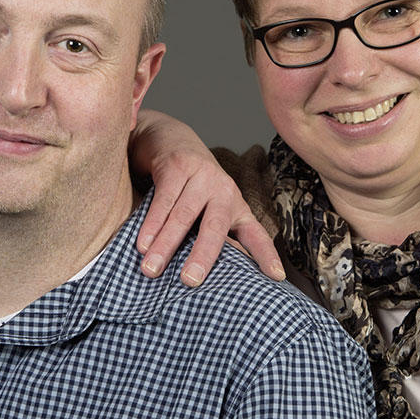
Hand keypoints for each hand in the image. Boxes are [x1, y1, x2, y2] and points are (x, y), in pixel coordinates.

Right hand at [131, 111, 284, 285]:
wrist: (170, 138)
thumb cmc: (190, 187)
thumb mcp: (206, 211)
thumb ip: (211, 237)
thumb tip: (212, 280)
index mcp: (236, 207)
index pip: (255, 235)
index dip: (266, 256)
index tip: (277, 277)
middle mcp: (224, 191)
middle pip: (215, 227)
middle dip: (203, 254)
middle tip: (191, 281)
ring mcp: (202, 176)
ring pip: (183, 216)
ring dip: (165, 244)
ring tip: (151, 269)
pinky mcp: (177, 166)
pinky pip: (164, 200)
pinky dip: (151, 223)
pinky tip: (142, 243)